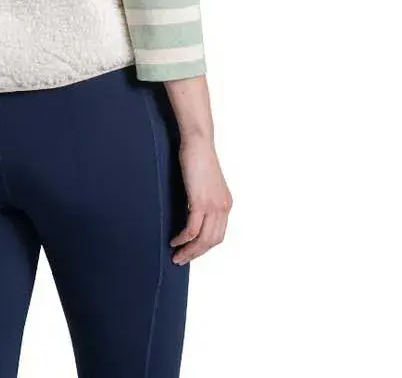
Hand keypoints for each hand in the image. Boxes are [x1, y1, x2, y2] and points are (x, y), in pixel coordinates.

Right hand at [170, 135, 231, 264]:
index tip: (191, 252)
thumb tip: (191, 213)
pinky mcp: (201, 202)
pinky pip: (192, 229)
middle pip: (212, 241)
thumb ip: (203, 200)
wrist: (199, 143)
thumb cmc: (198, 158)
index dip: (204, 247)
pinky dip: (183, 239)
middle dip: (196, 254)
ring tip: (176, 255)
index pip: (218, 235)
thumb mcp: (205, 184)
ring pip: (203, 239)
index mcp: (226, 204)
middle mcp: (223, 208)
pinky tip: (175, 241)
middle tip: (181, 259)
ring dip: (189, 251)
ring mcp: (213, 206)